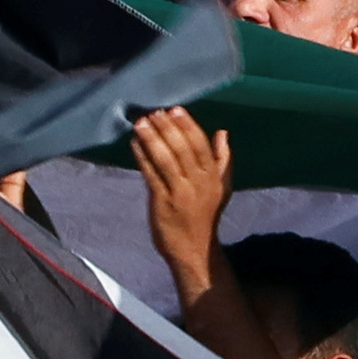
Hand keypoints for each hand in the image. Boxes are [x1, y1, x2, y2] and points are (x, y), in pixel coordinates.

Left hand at [135, 108, 233, 288]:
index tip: (175, 109)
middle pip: (182, 149)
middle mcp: (199, 182)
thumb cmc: (205, 215)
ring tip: (141, 123)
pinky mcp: (162, 202)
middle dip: (167, 128)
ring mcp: (180, 193)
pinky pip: (151, 175)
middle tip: (154, 112)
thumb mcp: (221, 187)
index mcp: (213, 176)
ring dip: (152, 139)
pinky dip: (142, 157)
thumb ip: (222, 159)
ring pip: (166, 159)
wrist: (194, 249)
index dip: (187, 125)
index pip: (200, 145)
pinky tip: (135, 144)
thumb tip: (222, 132)